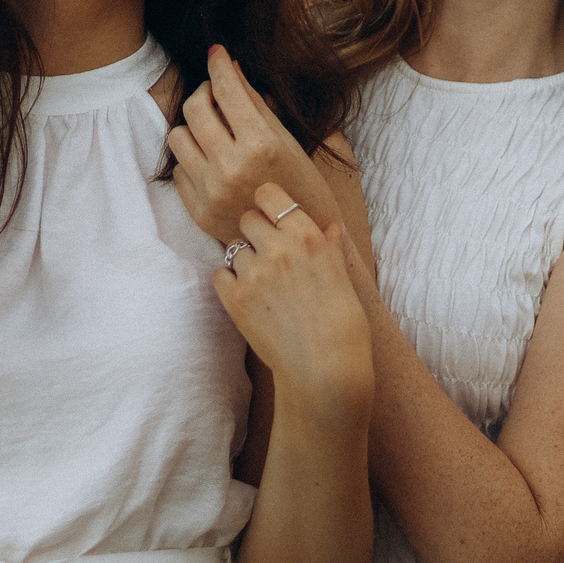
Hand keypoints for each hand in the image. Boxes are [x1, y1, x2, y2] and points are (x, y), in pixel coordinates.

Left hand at [169, 46, 341, 245]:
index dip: (219, 64)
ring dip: (194, 127)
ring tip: (213, 132)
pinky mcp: (198, 210)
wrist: (296, 243)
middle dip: (205, 93)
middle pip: (195, 107)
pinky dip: (193, 159)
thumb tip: (231, 68)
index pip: (229, 90)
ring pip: (178, 136)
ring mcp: (211, 191)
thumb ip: (256, 104)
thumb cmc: (300, 187)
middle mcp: (232, 167)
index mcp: (262, 145)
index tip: (216, 52)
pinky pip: (178, 169)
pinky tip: (214, 163)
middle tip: (217, 96)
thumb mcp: (287, 141)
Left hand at [211, 184, 373, 409]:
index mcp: (307, 236)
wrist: (326, 368)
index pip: (269, 194)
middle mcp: (278, 248)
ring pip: (234, 249)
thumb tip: (332, 227)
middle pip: (247, 219)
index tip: (270, 215)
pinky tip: (248, 298)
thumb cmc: (344, 325)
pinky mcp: (235, 299)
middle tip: (268, 256)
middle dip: (255, 233)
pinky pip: (219, 275)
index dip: (267, 203)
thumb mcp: (343, 278)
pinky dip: (229, 283)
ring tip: (264, 286)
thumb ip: (330, 248)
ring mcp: (254, 273)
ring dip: (244, 261)